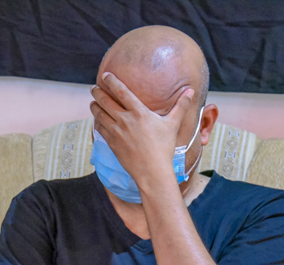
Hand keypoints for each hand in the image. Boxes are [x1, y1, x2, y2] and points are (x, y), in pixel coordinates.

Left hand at [89, 72, 194, 188]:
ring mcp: (116, 132)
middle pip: (105, 101)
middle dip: (97, 92)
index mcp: (139, 112)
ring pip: (99, 114)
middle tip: (94, 88)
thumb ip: (181, 105)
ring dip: (94, 106)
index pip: (121, 91)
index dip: (112, 81)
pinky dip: (97, 122)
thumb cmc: (164, 147)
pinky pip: (100, 129)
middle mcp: (125, 120)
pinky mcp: (112, 143)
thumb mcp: (173, 124)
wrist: (152, 170)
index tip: (106, 75)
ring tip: (92, 102)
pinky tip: (97, 120)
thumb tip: (191, 91)